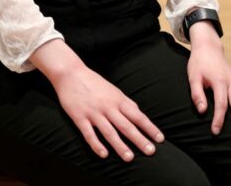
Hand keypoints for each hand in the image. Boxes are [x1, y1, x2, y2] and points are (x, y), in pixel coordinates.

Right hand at [29, 39, 164, 160]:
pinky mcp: (79, 117)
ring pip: (109, 132)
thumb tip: (138, 115)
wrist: (70, 73)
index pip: (137, 115)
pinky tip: (104, 155)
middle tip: (151, 151)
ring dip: (120, 146)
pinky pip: (89, 134)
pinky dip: (97, 145)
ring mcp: (93, 112)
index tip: (160, 138)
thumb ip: (125, 103)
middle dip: (139, 139)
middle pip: (126, 125)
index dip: (149, 127)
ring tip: (129, 158)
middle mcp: (108, 106)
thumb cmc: (93, 82)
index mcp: (117, 99)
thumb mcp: (113, 90)